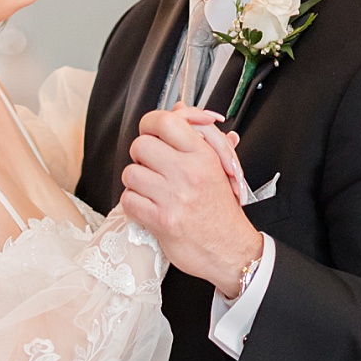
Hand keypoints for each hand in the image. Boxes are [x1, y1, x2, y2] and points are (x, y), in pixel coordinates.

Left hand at [121, 108, 263, 291]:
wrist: (231, 250)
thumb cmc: (222, 211)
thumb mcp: (218, 166)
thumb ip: (199, 136)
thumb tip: (179, 109)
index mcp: (203, 155)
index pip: (165, 121)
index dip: (152, 125)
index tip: (155, 134)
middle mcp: (188, 172)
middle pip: (141, 145)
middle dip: (142, 156)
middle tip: (152, 167)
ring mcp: (173, 196)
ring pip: (131, 172)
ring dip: (136, 182)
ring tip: (151, 190)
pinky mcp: (161, 220)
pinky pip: (129, 200)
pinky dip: (134, 204)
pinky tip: (148, 208)